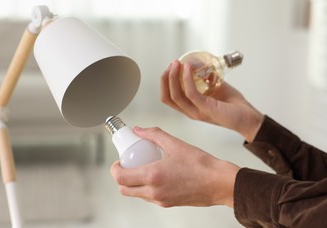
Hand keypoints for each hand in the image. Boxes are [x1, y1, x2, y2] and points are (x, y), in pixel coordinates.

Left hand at [110, 126, 239, 207]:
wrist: (220, 183)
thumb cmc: (201, 165)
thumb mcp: (175, 144)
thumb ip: (154, 135)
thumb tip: (138, 130)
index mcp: (153, 176)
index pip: (120, 178)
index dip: (115, 169)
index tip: (118, 161)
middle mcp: (154, 192)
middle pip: (124, 189)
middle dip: (121, 177)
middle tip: (128, 164)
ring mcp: (161, 200)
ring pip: (136, 194)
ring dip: (133, 183)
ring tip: (142, 167)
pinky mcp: (169, 204)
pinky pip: (149, 197)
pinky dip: (146, 187)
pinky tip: (156, 174)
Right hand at [161, 60, 262, 140]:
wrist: (248, 118)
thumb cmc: (233, 106)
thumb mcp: (215, 88)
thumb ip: (205, 79)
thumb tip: (198, 64)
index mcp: (191, 107)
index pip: (168, 97)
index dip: (165, 82)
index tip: (170, 68)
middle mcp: (191, 111)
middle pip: (167, 97)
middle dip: (165, 78)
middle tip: (172, 64)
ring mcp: (197, 111)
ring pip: (175, 95)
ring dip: (173, 77)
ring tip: (176, 64)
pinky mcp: (206, 108)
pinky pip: (191, 93)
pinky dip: (187, 79)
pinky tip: (188, 68)